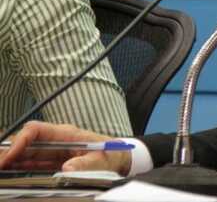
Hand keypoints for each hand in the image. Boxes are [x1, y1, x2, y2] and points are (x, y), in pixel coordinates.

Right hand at [0, 121, 130, 174]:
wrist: (119, 157)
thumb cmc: (111, 154)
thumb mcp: (101, 159)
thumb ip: (85, 164)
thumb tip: (66, 168)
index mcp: (65, 133)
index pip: (35, 130)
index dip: (19, 142)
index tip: (8, 157)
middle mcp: (54, 139)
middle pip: (24, 141)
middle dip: (7, 151)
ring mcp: (51, 150)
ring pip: (23, 152)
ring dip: (8, 160)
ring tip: (0, 169)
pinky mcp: (51, 161)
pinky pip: (29, 163)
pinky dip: (16, 167)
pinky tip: (7, 172)